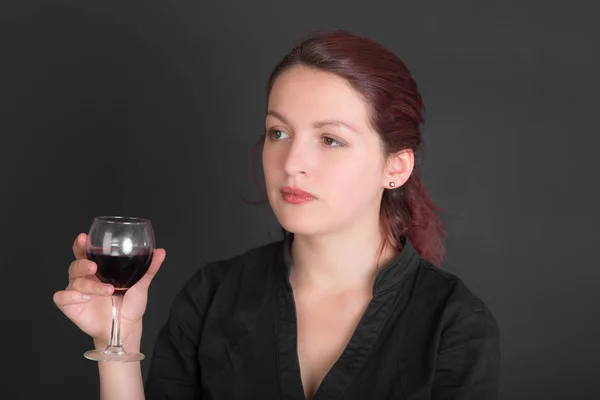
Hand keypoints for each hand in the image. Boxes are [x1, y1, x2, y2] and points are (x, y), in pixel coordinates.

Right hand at [53, 233, 165, 349]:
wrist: (126, 328)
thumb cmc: (131, 305)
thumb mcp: (141, 285)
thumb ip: (149, 268)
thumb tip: (161, 251)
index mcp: (99, 269)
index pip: (85, 252)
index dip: (82, 244)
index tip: (84, 238)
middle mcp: (86, 278)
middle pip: (76, 264)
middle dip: (82, 263)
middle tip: (94, 267)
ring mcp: (77, 291)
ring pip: (74, 281)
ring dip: (90, 285)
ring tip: (108, 290)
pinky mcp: (70, 306)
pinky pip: (61, 297)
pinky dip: (71, 295)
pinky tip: (85, 298)